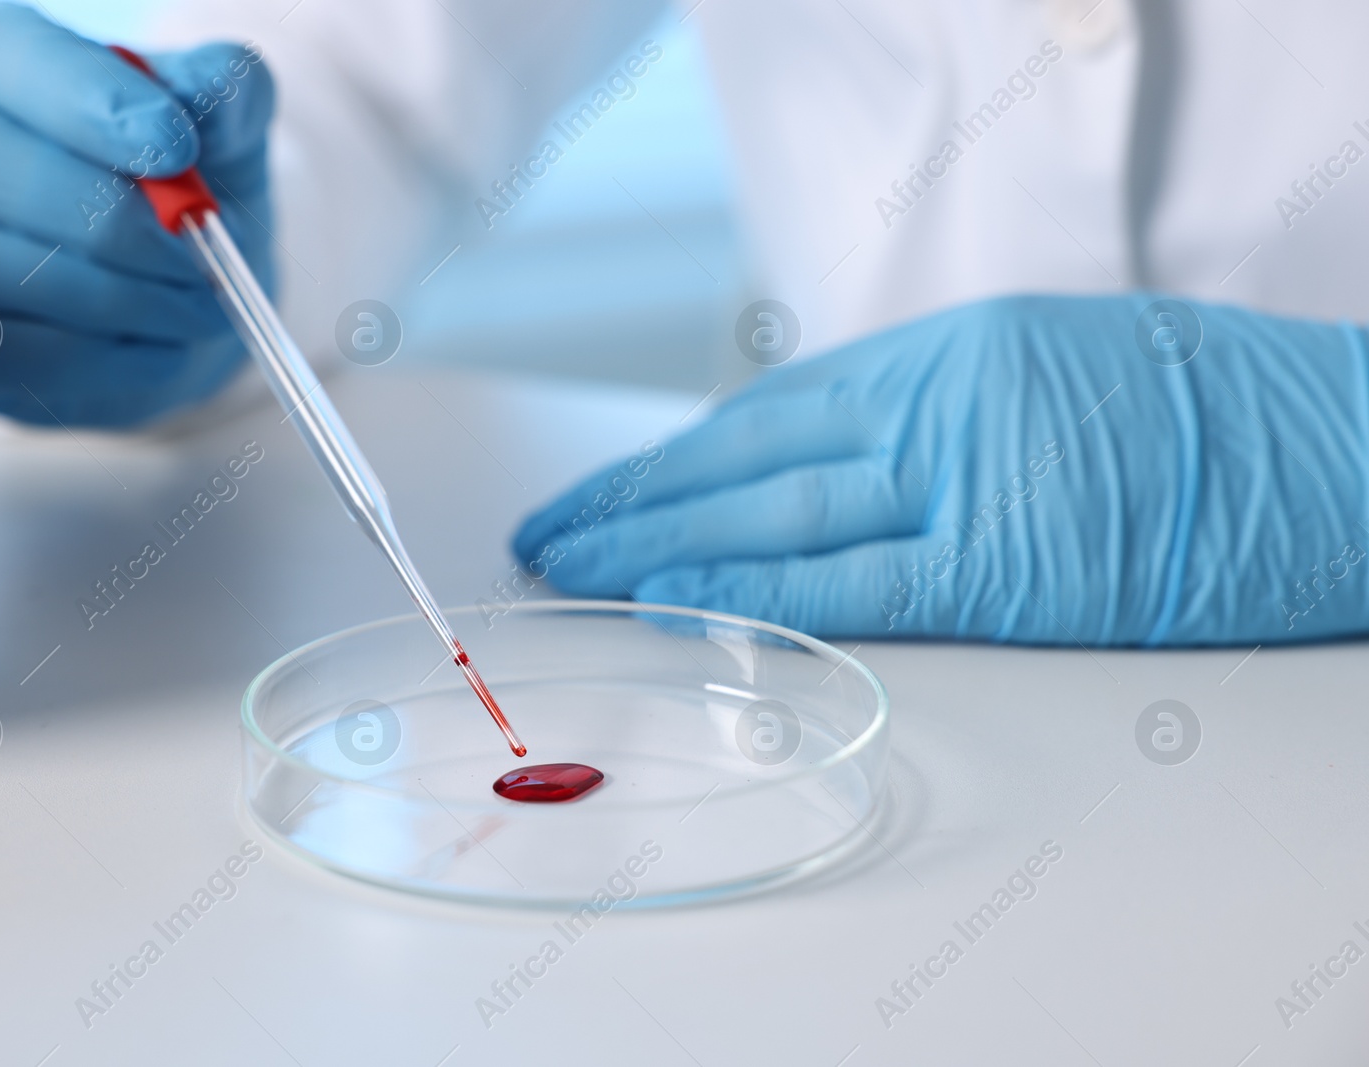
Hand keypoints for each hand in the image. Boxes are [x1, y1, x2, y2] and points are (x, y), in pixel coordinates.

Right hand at [0, 2, 274, 426]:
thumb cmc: (194, 185)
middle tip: (195, 249)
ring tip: (195, 303)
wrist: (196, 287)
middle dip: (97, 213)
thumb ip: (222, 91)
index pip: (1, 50)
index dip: (86, 99)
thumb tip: (205, 94)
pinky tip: (157, 346)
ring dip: (106, 293)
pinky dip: (91, 357)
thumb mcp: (224, 125)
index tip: (178, 148)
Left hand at [513, 295, 1368, 644]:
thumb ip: (940, 422)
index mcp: (949, 354)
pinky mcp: (1012, 562)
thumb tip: (841, 472)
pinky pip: (854, 582)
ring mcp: (972, 476)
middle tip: (549, 535)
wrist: (1348, 445)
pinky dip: (752, 592)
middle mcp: (941, 401)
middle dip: (635, 502)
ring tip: (574, 570)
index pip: (772, 414)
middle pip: (748, 460)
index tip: (607, 492)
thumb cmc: (1214, 417)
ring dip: (660, 545)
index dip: (676, 460)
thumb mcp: (1051, 377)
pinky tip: (670, 599)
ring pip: (775, 514)